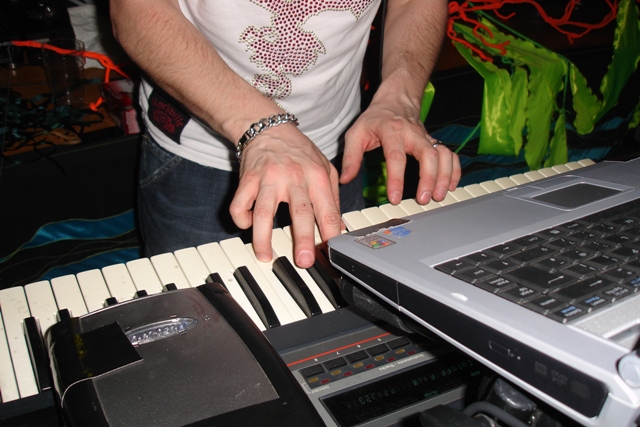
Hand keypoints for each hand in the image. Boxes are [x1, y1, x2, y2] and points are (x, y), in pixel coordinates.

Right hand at [229, 124, 341, 267]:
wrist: (269, 128)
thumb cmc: (299, 151)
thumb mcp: (325, 167)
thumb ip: (332, 197)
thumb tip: (339, 227)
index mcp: (317, 176)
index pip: (328, 209)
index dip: (331, 231)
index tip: (332, 250)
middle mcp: (294, 178)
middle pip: (300, 212)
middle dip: (303, 239)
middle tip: (304, 261)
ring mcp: (269, 179)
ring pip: (264, 212)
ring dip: (262, 238)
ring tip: (264, 256)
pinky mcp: (248, 179)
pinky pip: (240, 204)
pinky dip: (242, 219)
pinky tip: (248, 226)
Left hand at [341, 97, 460, 204]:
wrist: (396, 100)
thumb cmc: (375, 119)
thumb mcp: (356, 133)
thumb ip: (351, 157)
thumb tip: (346, 180)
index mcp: (392, 131)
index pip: (396, 156)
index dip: (396, 179)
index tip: (395, 198)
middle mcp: (413, 134)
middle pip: (428, 154)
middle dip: (429, 178)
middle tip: (424, 199)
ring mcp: (427, 138)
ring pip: (443, 155)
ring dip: (444, 176)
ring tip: (439, 196)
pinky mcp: (435, 143)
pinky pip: (451, 155)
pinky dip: (454, 170)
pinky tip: (451, 186)